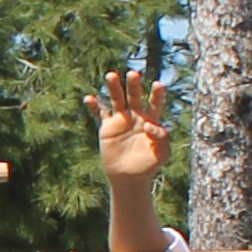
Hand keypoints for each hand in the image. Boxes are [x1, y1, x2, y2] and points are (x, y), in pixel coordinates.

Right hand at [87, 69, 170, 184]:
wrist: (129, 177)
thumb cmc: (149, 165)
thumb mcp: (162, 153)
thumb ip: (161, 137)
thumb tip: (149, 124)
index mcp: (151, 119)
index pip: (155, 103)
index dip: (157, 94)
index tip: (158, 85)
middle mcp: (136, 115)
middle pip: (135, 96)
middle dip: (134, 85)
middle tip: (134, 73)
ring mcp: (121, 120)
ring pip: (117, 99)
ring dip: (114, 87)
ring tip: (111, 75)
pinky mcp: (107, 127)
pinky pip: (100, 114)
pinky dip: (94, 106)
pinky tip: (89, 98)